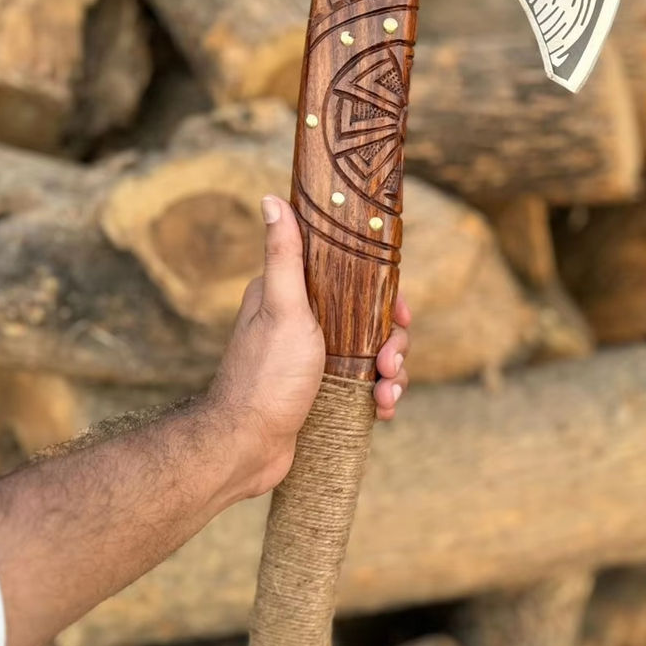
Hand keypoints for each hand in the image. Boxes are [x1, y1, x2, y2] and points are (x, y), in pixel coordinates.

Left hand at [205, 195, 410, 499]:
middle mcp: (304, 325)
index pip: (352, 280)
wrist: (247, 447)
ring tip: (386, 394)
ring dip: (391, 374)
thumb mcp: (282, 308)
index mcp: (293, 298)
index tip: (399, 312)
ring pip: (373, 355)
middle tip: (389, 363)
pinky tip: (382, 410)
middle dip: (392, 342)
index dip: (383, 293)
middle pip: (370, 320)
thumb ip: (284, 256)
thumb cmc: (264, 376)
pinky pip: (364, 386)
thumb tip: (272, 198)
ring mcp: (315, 361)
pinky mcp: (322, 392)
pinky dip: (380, 396)